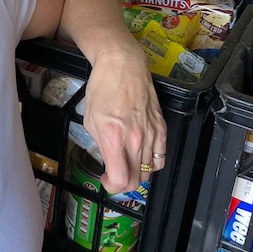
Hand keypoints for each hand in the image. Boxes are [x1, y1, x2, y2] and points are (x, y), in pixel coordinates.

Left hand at [82, 49, 166, 193]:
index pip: (121, 179)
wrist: (123, 65)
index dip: (111, 186)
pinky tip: (141, 155)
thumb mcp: (90, 120)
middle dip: (123, 183)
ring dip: (136, 173)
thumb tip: (108, 160)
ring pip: (149, 171)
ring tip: (126, 163)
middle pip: (136, 180)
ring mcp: (151, 134)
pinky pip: (161, 157)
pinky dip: (151, 163)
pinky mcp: (162, 127)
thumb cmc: (103, 88)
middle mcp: (136, 139)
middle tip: (114, 174)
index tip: (106, 178)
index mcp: (114, 137)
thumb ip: (100, 145)